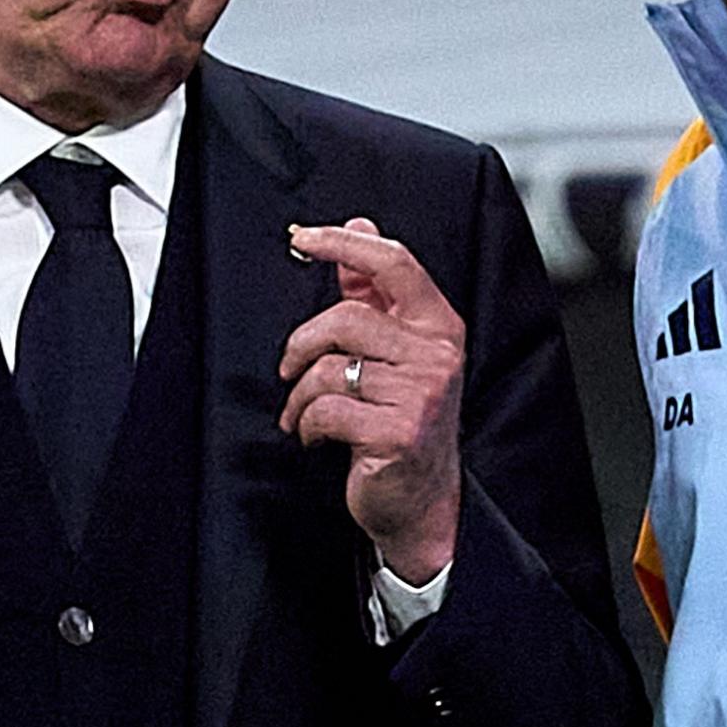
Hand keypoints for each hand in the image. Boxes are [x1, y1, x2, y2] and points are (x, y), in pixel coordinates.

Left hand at [279, 218, 463, 583]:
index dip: (346, 243)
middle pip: (347, 318)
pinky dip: (306, 424)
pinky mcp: (397, 432)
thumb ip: (374, 290)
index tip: (305, 237)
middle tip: (288, 369)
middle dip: (302, 345)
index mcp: (438, 326)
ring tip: (301, 413)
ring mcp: (421, 394)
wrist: (423, 501)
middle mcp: (436, 355)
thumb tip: (359, 226)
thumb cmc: (403, 421)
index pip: (393, 264)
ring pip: (330, 368)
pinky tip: (315, 436)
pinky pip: (327, 409)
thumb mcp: (395, 352)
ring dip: (299, 395)